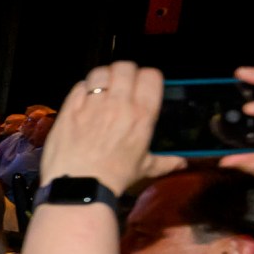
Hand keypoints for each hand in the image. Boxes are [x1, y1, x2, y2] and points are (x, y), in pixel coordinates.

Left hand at [40, 61, 186, 193]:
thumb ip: (165, 162)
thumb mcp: (144, 168)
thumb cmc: (115, 178)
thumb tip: (183, 164)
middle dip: (123, 72)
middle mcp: (119, 104)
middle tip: (119, 84)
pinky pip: (78, 86)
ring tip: (100, 88)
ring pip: (100, 73)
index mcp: (143, 115)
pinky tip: (83, 99)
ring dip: (101, 77)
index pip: (151, 76)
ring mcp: (93, 105)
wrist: (80, 186)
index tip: (141, 85)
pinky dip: (82, 88)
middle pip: (125, 67)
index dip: (146, 77)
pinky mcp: (69, 109)